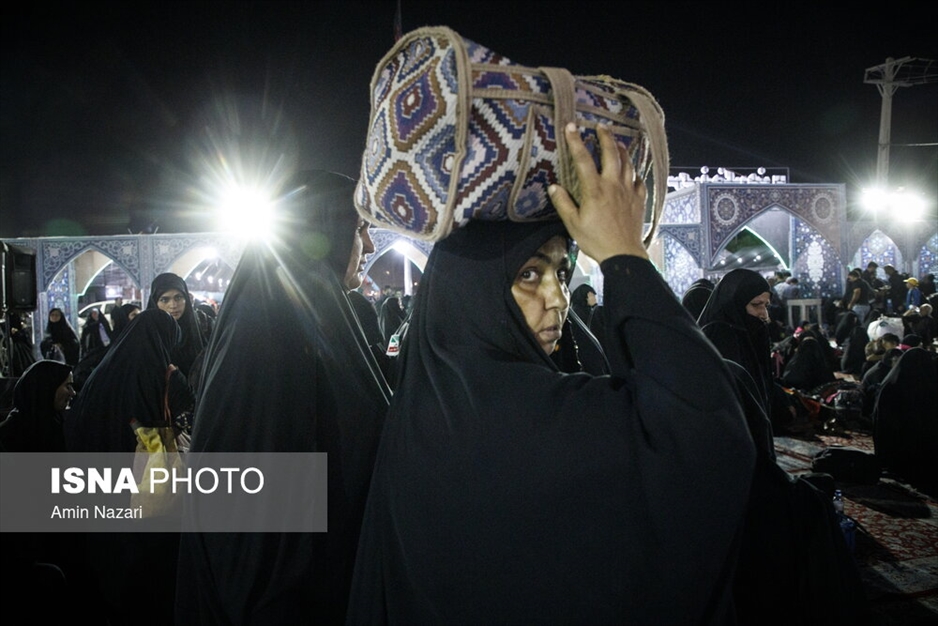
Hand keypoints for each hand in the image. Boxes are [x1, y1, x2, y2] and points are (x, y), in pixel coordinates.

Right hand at [549, 123, 648, 262]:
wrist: (623, 254)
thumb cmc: (595, 240)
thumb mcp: (573, 224)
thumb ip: (563, 203)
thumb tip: (554, 187)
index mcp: (594, 189)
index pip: (583, 159)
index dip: (575, 141)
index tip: (571, 126)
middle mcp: (613, 185)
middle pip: (611, 154)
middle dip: (605, 137)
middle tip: (601, 126)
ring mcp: (629, 191)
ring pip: (628, 163)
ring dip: (622, 150)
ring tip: (618, 142)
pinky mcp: (639, 199)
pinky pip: (639, 180)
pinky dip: (635, 172)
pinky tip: (632, 172)